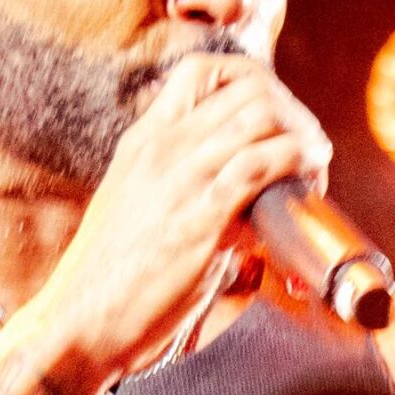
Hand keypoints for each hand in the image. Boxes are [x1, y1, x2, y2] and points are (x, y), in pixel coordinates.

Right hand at [31, 51, 331, 387]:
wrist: (80, 323)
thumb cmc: (111, 279)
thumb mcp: (136, 208)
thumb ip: (180, 188)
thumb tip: (237, 194)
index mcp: (144, 141)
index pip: (203, 71)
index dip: (255, 81)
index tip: (278, 117)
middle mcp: (163, 148)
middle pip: (248, 89)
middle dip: (293, 114)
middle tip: (308, 153)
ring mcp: (181, 178)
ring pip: (262, 118)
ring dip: (304, 139)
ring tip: (315, 171)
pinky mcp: (201, 218)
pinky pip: (261, 166)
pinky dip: (296, 168)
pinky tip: (307, 189)